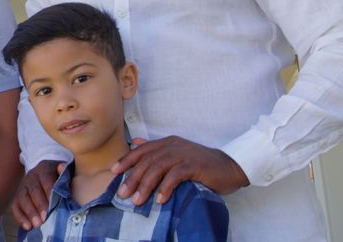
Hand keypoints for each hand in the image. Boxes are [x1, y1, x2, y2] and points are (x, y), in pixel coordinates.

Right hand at [10, 159, 64, 230]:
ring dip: (29, 213)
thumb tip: (61, 167)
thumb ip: (64, 172)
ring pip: (23, 198)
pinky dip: (20, 217)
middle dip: (39, 205)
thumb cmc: (58, 177)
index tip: (53, 205)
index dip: (49, 192)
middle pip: (33, 190)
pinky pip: (15, 206)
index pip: (46, 179)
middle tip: (45, 219)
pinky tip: (27, 227)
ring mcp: (23, 187)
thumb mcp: (63, 172)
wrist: (45, 171)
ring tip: (37, 225)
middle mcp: (31, 178)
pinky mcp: (18, 197)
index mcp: (44, 170)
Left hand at [112, 137, 248, 205]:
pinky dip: (165, 188)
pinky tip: (160, 199)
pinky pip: (175, 176)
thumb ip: (156, 148)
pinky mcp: (194, 165)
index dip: (126, 160)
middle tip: (123, 194)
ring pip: (158, 168)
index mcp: (167, 142)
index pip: (141, 150)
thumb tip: (136, 142)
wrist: (229, 166)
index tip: (113, 172)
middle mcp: (173, 146)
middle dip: (132, 178)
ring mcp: (183, 154)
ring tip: (138, 200)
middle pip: (147, 161)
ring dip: (146, 185)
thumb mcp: (177, 152)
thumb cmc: (201, 163)